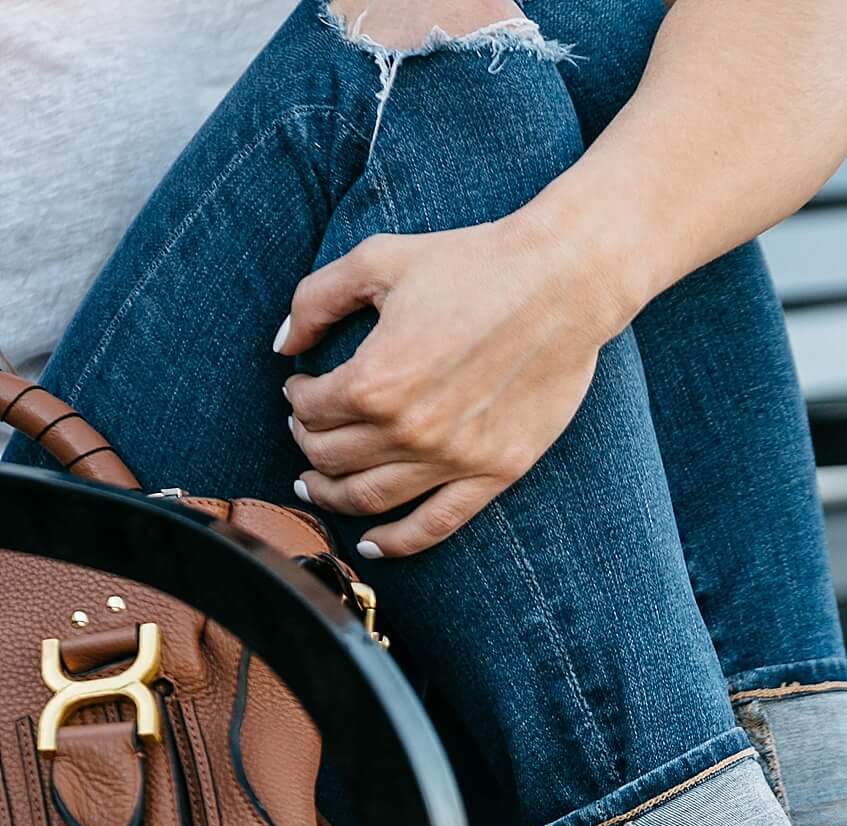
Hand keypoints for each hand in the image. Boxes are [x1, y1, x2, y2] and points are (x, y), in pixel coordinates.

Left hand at [279, 204, 630, 557]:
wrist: (561, 284)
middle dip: (307, 444)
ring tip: (318, 485)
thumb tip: (283, 346)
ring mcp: (452, 459)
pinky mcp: (493, 473)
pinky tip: (371, 544)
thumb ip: (315, 299)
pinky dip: (396, 543)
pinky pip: (433, 526)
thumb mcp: (379, 259)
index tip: (302, 387)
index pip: (310, 409)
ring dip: (333, 496)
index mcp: (375, 379)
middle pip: (332, 458)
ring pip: (370, 499)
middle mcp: (408, 430)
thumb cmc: (472, 263)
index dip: (296, 398)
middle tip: (306, 432)